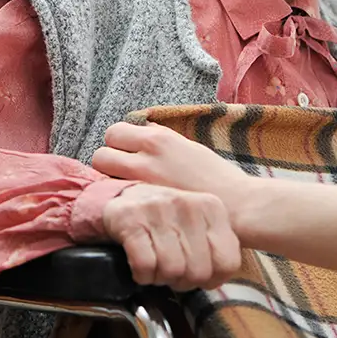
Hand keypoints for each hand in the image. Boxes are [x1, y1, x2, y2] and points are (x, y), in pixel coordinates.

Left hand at [92, 121, 244, 196]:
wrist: (236, 205)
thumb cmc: (216, 176)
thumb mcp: (190, 147)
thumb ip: (163, 139)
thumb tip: (144, 130)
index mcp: (159, 139)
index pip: (115, 132)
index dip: (118, 142)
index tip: (128, 151)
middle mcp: (145, 157)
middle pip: (101, 153)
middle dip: (108, 162)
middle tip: (123, 171)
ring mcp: (142, 184)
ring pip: (103, 178)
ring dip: (110, 182)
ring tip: (127, 189)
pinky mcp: (144, 207)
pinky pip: (118, 198)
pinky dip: (121, 200)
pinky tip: (136, 204)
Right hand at [101, 183, 240, 290]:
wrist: (127, 197)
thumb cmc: (169, 219)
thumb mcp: (201, 225)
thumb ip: (217, 247)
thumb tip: (219, 278)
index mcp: (212, 208)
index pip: (227, 262)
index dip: (213, 280)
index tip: (200, 278)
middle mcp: (190, 206)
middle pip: (199, 272)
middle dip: (183, 281)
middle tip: (173, 273)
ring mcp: (160, 211)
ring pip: (172, 270)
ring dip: (161, 278)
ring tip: (157, 267)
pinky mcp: (132, 220)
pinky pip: (145, 265)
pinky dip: (142, 275)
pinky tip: (142, 267)